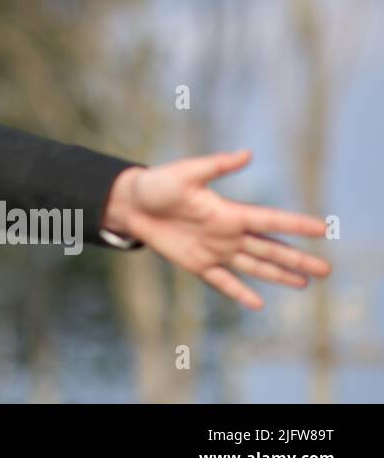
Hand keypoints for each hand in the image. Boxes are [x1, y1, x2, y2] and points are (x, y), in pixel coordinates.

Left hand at [101, 149, 330, 309]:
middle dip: (297, 260)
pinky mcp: (196, 264)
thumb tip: (248, 153)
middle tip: (326, 270)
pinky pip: (222, 281)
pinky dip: (239, 292)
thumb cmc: (158, 183)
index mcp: (228, 211)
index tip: (322, 228)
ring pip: (254, 266)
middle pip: (269, 249)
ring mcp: (214, 251)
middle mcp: (227, 233)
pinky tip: (258, 304)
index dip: (294, 225)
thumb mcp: (186, 172)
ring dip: (279, 276)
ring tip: (304, 284)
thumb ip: (216, 165)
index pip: (268, 220)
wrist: (131, 203)